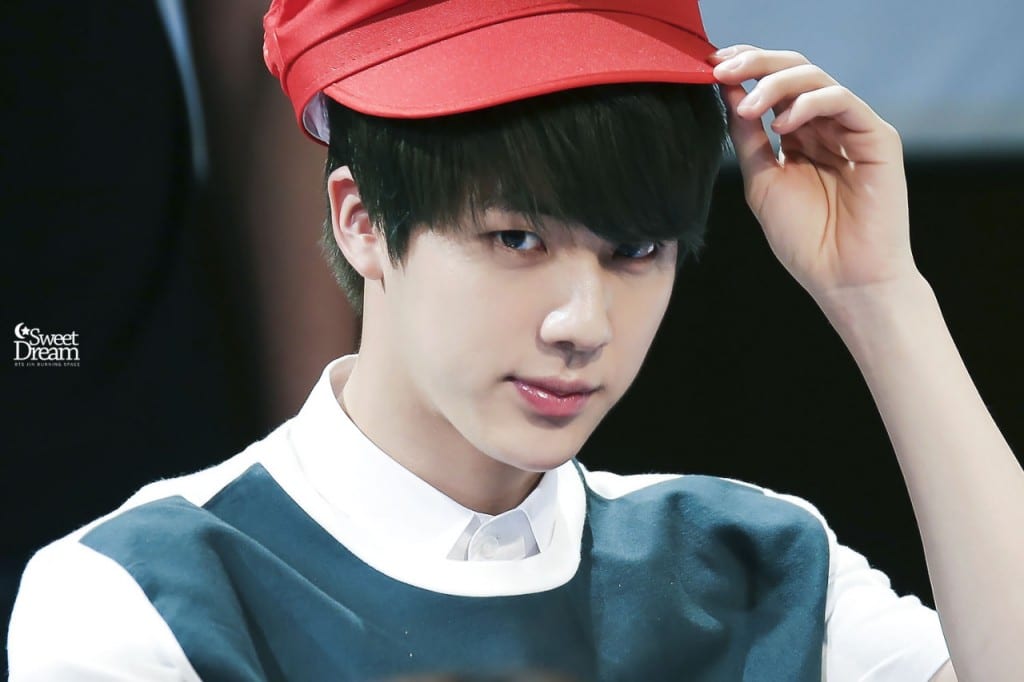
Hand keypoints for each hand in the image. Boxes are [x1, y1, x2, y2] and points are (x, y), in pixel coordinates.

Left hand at [709, 45, 919, 303]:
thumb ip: (747, 137)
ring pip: (816, 79)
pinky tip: (782, 124)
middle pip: (794, 72)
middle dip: (756, 64)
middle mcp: (827, 126)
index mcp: (800, 135)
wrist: (842, 279)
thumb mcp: (762, 181)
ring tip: (747, 106)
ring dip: (775, 84)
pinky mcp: (877, 138)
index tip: (709, 67)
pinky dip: (808, 104)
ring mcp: (853, 129)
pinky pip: (842, 101)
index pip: (773, 86)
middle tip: (722, 68)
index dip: (744, 70)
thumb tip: (727, 91)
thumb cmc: (805, 240)